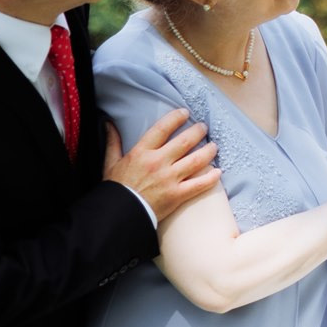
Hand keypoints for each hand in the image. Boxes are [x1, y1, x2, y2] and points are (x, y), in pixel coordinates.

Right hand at [105, 109, 218, 223]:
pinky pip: (199, 184)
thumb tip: (108, 123)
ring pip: (196, 160)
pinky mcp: (177, 195)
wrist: (120, 214)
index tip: (184, 112)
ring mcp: (169, 179)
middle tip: (203, 128)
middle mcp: (158, 163)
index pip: (162, 129)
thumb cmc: (117, 189)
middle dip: (197, 132)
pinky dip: (211, 178)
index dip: (175, 118)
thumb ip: (113, 142)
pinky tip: (218, 172)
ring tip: (214, 146)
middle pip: (185, 141)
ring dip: (209, 151)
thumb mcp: (110, 163)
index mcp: (141, 153)